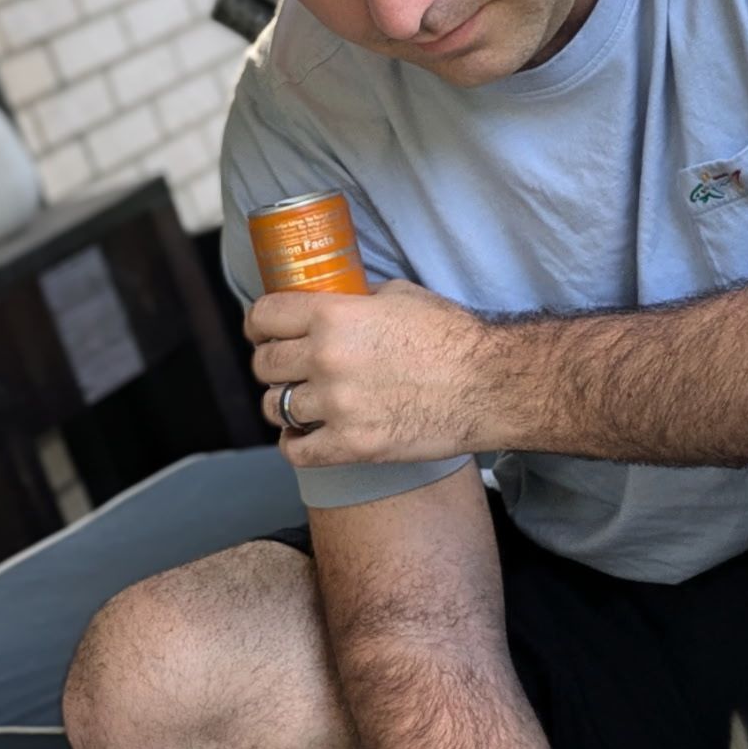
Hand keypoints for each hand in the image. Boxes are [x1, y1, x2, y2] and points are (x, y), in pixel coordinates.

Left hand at [244, 280, 499, 465]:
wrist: (489, 385)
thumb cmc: (450, 336)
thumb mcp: (398, 296)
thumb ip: (354, 301)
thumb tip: (331, 303)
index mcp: (333, 316)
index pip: (263, 317)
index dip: (258, 325)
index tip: (262, 332)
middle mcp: (326, 359)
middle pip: (264, 365)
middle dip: (271, 366)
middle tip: (286, 370)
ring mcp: (337, 406)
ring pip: (276, 408)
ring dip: (283, 405)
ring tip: (301, 404)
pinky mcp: (352, 446)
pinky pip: (296, 451)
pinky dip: (295, 445)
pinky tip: (305, 437)